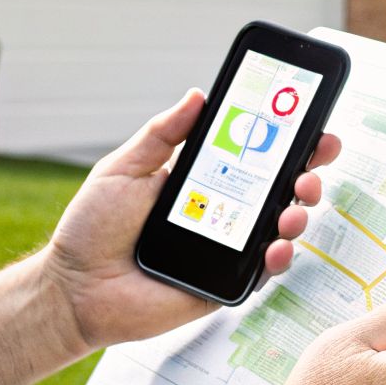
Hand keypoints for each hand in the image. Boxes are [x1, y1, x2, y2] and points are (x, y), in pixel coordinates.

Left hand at [37, 90, 334, 351]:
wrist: (74, 288)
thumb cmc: (92, 229)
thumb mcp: (124, 168)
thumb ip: (163, 134)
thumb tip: (198, 95)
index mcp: (203, 181)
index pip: (256, 156)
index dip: (289, 141)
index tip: (311, 124)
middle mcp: (223, 213)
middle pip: (281, 189)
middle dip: (307, 173)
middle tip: (311, 165)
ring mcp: (228, 249)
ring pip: (281, 229)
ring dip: (299, 212)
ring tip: (294, 207)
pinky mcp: (225, 285)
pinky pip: (263, 272)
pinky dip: (278, 258)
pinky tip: (275, 247)